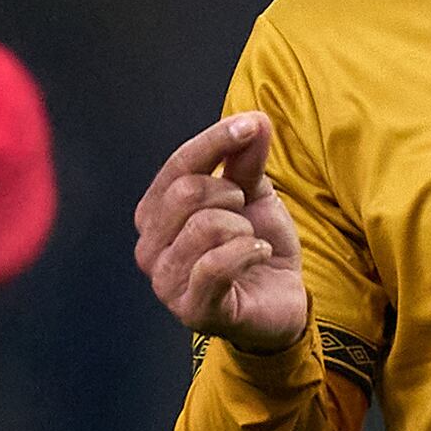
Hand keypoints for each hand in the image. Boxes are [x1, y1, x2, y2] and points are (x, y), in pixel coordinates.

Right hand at [133, 114, 309, 351]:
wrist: (281, 301)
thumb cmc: (256, 246)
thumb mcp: (254, 193)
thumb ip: (246, 158)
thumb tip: (256, 119)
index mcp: (156, 214)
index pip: (178, 166)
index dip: (216, 140)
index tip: (254, 124)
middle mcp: (149, 248)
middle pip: (185, 193)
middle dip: (230, 194)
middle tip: (245, 213)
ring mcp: (166, 283)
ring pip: (204, 227)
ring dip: (242, 229)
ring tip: (250, 241)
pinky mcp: (191, 310)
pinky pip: (217, 265)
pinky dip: (249, 252)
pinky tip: (259, 255)